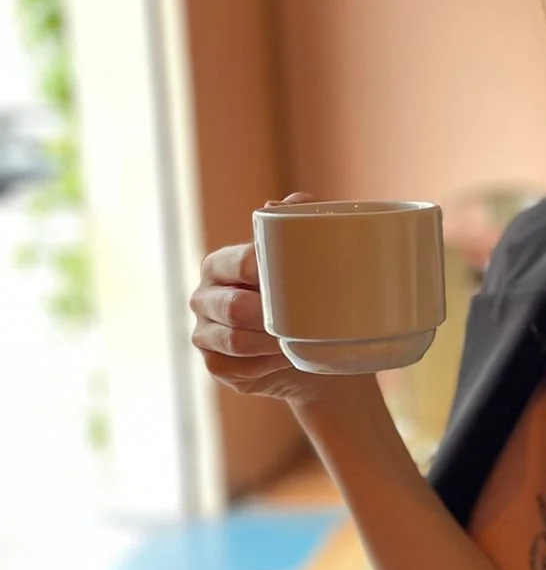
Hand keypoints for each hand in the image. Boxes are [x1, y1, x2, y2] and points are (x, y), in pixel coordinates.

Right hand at [189, 192, 350, 410]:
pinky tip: (282, 361)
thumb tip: (290, 201)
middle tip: (305, 321)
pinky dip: (263, 367)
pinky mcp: (214, 365)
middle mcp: (204, 296)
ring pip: (234, 341)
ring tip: (296, 343)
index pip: (241, 263)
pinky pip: (232, 368)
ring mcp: (205, 333)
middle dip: (270, 317)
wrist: (316, 351)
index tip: (304, 281)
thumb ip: (301, 223)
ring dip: (270, 345)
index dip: (270, 272)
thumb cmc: (310, 298)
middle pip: (233, 307)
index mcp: (221, 264)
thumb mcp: (310, 260)